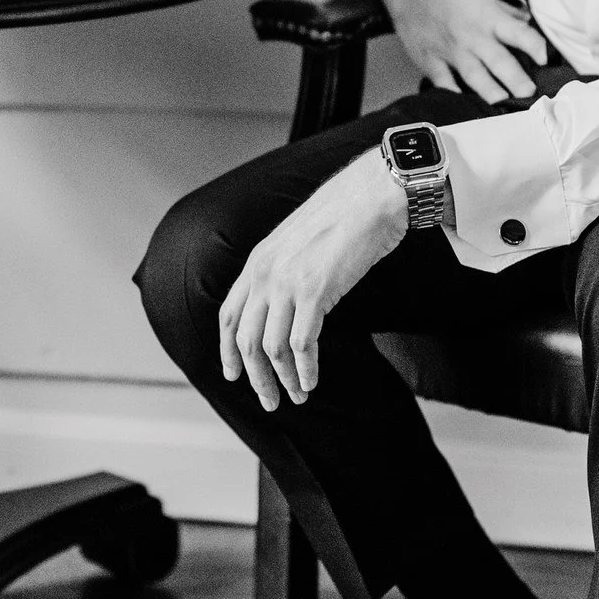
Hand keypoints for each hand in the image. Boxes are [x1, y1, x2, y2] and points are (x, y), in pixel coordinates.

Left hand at [220, 147, 409, 412]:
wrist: (371, 196)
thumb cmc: (343, 217)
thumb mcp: (298, 243)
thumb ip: (283, 270)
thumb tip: (284, 304)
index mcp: (257, 262)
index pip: (228, 317)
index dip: (228, 351)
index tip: (233, 375)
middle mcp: (264, 274)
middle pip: (246, 340)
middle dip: (255, 378)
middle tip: (270, 402)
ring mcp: (287, 283)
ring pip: (271, 348)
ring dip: (283, 379)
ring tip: (297, 396)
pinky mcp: (315, 291)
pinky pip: (301, 344)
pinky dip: (305, 369)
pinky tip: (311, 381)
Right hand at [371, 0, 546, 103]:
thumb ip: (508, 15)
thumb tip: (531, 24)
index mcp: (489, 19)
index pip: (519, 33)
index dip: (535, 46)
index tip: (545, 59)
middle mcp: (473, 37)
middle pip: (500, 62)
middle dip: (517, 80)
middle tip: (529, 93)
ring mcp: (451, 51)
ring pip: (475, 77)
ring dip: (491, 93)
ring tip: (504, 105)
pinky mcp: (431, 61)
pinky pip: (444, 83)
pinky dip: (455, 95)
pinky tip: (465, 107)